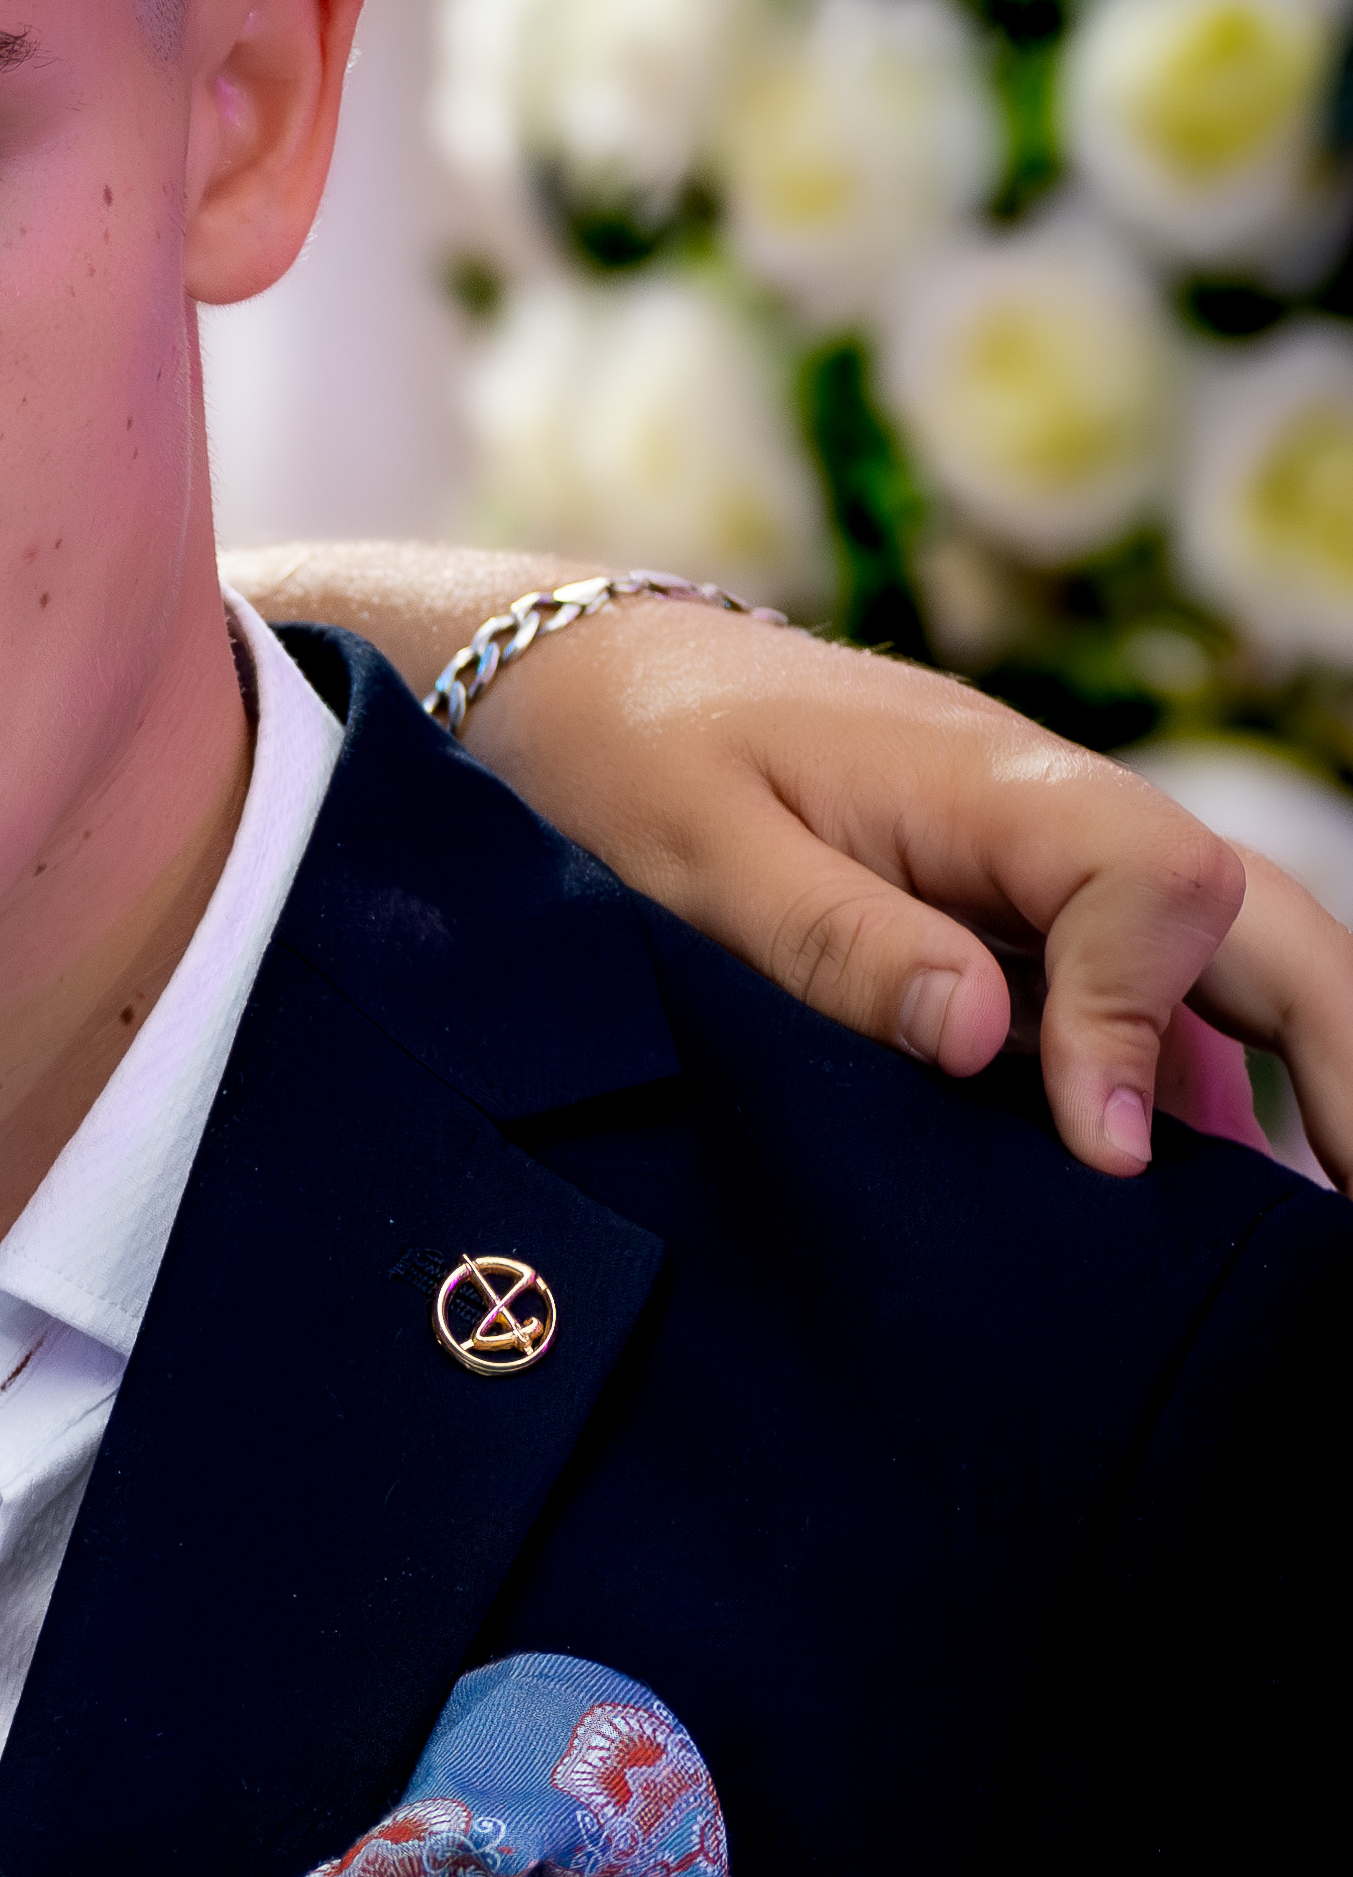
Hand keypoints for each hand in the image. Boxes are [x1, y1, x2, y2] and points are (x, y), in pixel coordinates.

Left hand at [460, 597, 1347, 1185]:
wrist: (597, 670)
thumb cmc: (640, 757)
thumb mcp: (703, 861)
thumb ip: (839, 944)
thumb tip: (982, 1037)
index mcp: (990, 782)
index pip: (1151, 889)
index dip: (1140, 1027)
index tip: (1095, 1154)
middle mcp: (1055, 809)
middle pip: (1254, 917)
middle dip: (1338, 1049)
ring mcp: (1051, 854)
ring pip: (1226, 951)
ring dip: (1297, 1060)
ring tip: (1328, 1206)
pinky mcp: (1020, 898)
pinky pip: (1148, 979)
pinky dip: (1202, 1070)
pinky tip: (1214, 1175)